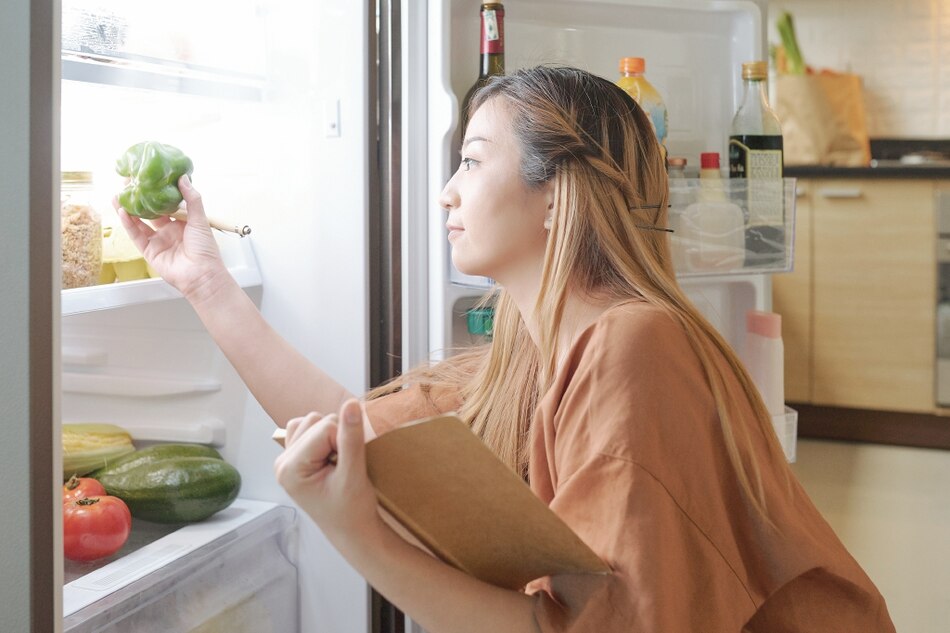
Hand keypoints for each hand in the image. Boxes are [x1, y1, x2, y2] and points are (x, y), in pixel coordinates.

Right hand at [114, 174, 227, 300]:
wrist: (201, 275)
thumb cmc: (205, 249)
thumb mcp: (200, 219)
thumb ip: (192, 199)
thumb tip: (183, 178)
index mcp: (184, 222)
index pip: (168, 204)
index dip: (158, 192)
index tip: (149, 179)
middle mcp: (170, 230)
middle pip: (151, 212)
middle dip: (140, 199)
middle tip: (129, 185)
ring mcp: (159, 241)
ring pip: (140, 222)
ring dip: (129, 210)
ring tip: (118, 195)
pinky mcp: (150, 251)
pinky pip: (136, 235)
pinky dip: (129, 224)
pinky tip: (122, 211)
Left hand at [274, 399, 382, 541]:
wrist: (352, 531)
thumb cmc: (353, 510)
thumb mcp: (354, 475)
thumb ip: (351, 438)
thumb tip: (351, 404)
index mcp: (290, 468)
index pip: (325, 428)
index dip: (346, 440)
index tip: (351, 466)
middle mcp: (282, 461)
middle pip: (316, 421)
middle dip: (338, 438)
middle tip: (345, 467)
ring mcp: (286, 459)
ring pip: (312, 420)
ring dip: (331, 435)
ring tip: (338, 463)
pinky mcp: (294, 458)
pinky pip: (306, 428)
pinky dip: (323, 435)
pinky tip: (330, 456)